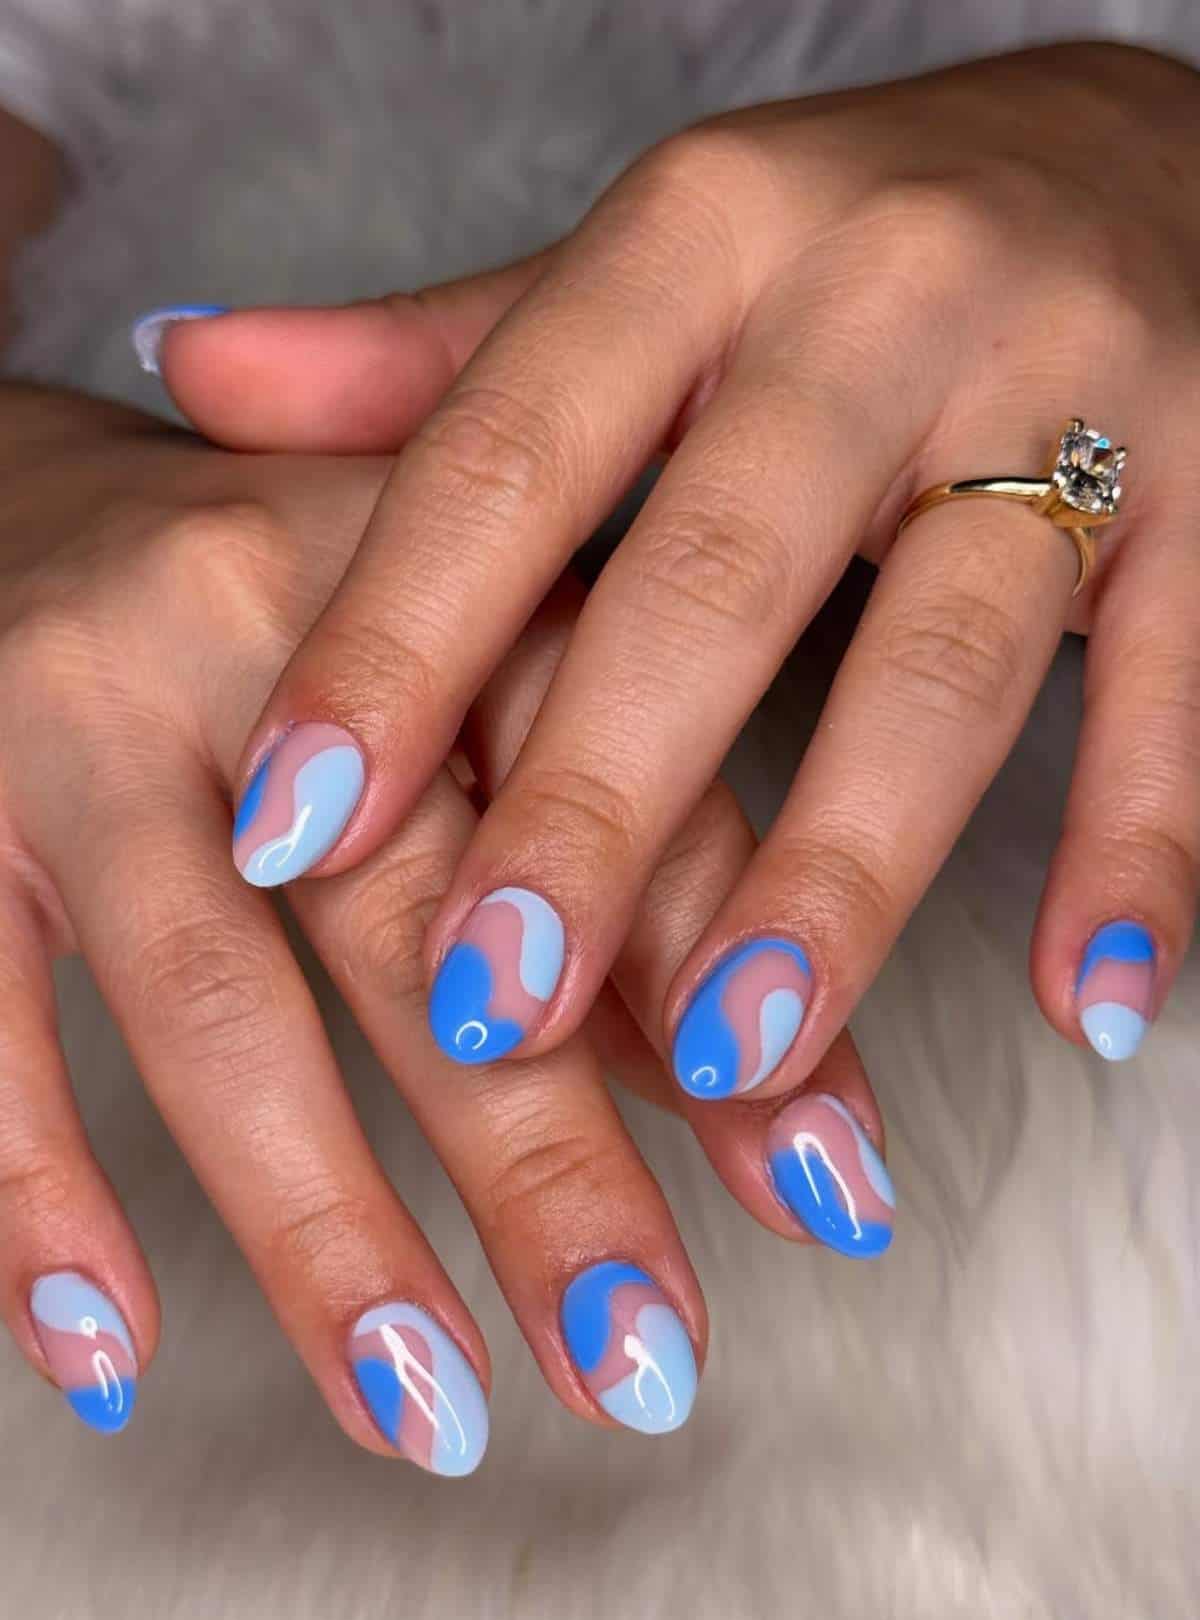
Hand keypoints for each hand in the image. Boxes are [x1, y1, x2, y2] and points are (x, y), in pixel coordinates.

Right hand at [0, 384, 889, 1468]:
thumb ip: (597, 850)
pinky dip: (43, 1205)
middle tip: (643, 1359)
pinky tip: (115, 1351)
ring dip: (329, 1235)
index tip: (830, 1195)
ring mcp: (84, 713)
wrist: (5, 494)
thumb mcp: (460, 665)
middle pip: (427, 926)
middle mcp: (264, 623)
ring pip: (217, 1004)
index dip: (732, 1002)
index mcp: (447, 574)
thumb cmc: (282, 617)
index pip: (620, 801)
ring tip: (431, 1417)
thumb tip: (742, 1088)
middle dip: (545, 1166)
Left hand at [154, 42, 1199, 1094]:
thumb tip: (194, 374)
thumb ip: (445, 358)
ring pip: (943, 663)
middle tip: (489, 1005)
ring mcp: (1075, 388)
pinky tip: (1080, 1003)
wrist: (1160, 144)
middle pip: (713, 581)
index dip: (386, 652)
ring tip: (733, 1060)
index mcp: (699, 240)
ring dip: (835, 879)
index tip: (285, 834)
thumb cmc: (851, 244)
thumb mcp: (644, 267)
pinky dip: (1138, 853)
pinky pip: (1176, 689)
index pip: (505, 459)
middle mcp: (880, 299)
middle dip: (591, 811)